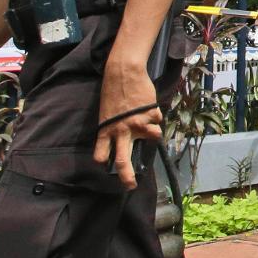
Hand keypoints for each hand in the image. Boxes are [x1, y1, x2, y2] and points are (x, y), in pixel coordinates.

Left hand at [95, 51, 163, 189]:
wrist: (124, 72)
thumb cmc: (113, 91)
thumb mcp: (107, 112)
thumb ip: (113, 127)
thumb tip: (122, 139)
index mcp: (106, 130)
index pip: (101, 154)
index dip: (103, 161)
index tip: (106, 164)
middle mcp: (121, 131)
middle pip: (123, 161)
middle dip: (127, 176)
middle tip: (131, 185)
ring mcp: (137, 124)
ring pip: (154, 137)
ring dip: (154, 132)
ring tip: (151, 124)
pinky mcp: (151, 114)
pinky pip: (156, 119)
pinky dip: (154, 113)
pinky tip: (146, 103)